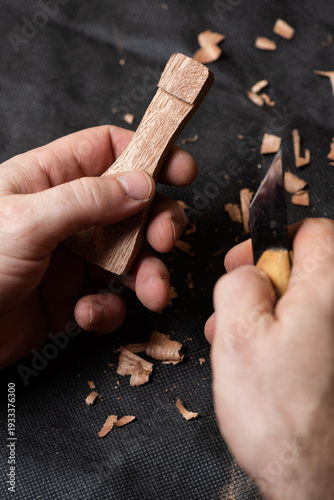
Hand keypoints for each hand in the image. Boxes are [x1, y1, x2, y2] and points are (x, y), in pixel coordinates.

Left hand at [0, 125, 196, 368]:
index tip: (183, 170)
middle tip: (166, 240)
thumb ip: (87, 199)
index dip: (148, 153)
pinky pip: (107, 297)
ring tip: (152, 293)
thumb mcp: (27, 221)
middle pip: (131, 204)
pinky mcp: (69, 296)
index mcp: (48, 180)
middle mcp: (65, 215)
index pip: (108, 149)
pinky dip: (107, 309)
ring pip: (128, 256)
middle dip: (157, 222)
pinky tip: (85, 315)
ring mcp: (70, 257)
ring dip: (147, 275)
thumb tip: (141, 184)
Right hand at [205, 218, 333, 499]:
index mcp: (330, 289)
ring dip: (270, 315)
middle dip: (264, 285)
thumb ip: (239, 283)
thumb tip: (249, 273)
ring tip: (238, 346)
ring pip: (307, 306)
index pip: (312, 232)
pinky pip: (313, 334)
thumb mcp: (237, 334)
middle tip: (234, 312)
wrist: (318, 481)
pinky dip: (287, 339)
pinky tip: (263, 365)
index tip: (245, 264)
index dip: (271, 242)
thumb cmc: (280, 416)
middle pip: (308, 270)